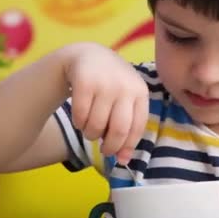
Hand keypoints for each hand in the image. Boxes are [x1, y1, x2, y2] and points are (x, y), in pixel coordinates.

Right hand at [63, 43, 148, 164]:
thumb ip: (128, 127)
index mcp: (140, 92)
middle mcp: (125, 86)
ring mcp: (104, 83)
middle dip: (110, 147)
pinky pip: (79, 116)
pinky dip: (78, 123)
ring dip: (90, 134)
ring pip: (96, 126)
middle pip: (118, 130)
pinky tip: (80, 117)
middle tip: (104, 149)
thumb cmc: (111, 85)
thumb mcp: (125, 100)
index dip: (127, 146)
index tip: (118, 157)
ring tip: (90, 128)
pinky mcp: (84, 82)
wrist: (88, 55)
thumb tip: (124, 161)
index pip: (137, 128)